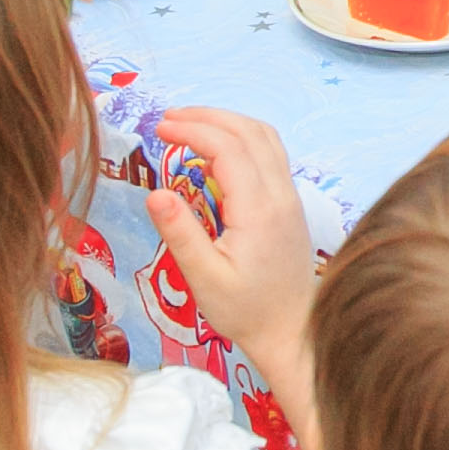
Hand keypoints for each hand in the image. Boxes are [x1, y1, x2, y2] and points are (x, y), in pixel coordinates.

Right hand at [143, 106, 320, 449]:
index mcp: (259, 210)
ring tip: (189, 125)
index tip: (160, 128)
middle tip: (168, 119)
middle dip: (208, 117)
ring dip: (228, 123)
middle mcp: (281, 196)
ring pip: (265, 139)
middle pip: (249, 132)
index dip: (193, 130)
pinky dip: (242, 139)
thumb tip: (155, 193)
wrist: (293, 332)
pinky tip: (217, 150)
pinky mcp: (290, 206)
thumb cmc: (247, 311)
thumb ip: (180, 234)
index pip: (228, 148)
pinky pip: (271, 155)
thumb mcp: (204, 279)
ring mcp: (290, 198)